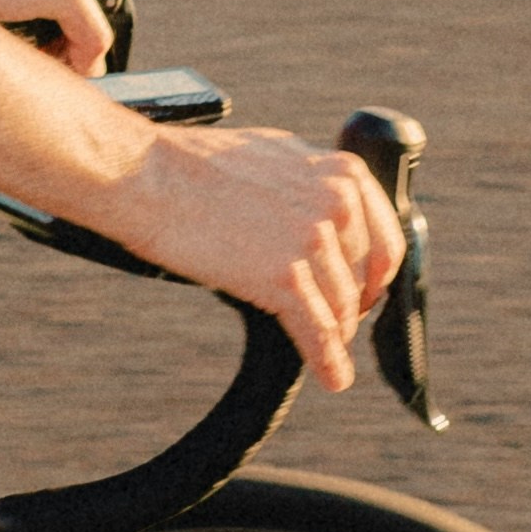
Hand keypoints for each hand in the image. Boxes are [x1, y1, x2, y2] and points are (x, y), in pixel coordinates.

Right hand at [113, 123, 404, 389]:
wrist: (146, 176)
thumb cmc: (192, 166)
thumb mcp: (275, 155)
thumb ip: (311, 184)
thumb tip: (326, 215)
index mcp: (341, 172)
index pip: (385, 238)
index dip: (373, 276)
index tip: (361, 294)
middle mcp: (337, 202)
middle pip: (364, 277)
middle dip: (352, 306)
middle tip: (337, 324)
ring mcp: (313, 239)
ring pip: (341, 307)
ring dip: (335, 336)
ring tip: (326, 353)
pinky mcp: (284, 277)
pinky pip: (319, 330)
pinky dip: (327, 360)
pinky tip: (332, 377)